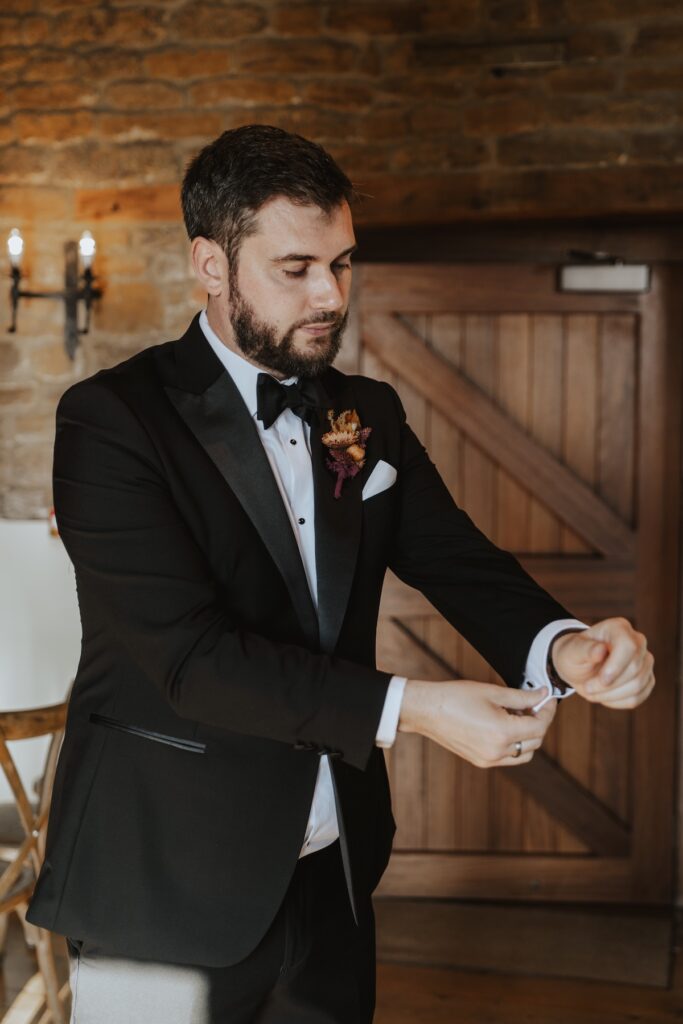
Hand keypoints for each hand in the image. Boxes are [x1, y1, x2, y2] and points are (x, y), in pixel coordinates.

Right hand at [398, 679, 556, 767]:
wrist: (427, 710)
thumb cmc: (456, 697)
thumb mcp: (492, 692)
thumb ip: (522, 696)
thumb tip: (543, 695)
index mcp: (503, 732)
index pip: (539, 726)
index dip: (547, 711)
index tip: (548, 698)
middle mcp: (498, 751)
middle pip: (535, 742)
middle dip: (540, 722)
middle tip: (534, 703)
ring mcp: (489, 759)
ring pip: (524, 753)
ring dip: (529, 736)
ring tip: (518, 714)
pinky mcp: (480, 761)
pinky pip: (508, 757)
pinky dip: (514, 744)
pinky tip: (505, 725)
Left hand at [551, 617, 654, 709]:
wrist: (579, 667)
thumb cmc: (574, 655)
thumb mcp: (572, 651)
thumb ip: (584, 649)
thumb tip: (600, 651)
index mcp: (619, 628)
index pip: (629, 647)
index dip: (616, 667)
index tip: (600, 680)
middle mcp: (638, 641)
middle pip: (635, 668)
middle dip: (609, 685)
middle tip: (587, 688)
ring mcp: (645, 661)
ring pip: (638, 685)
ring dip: (611, 695)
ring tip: (592, 692)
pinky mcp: (647, 679)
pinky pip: (638, 697)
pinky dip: (618, 701)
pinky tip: (604, 696)